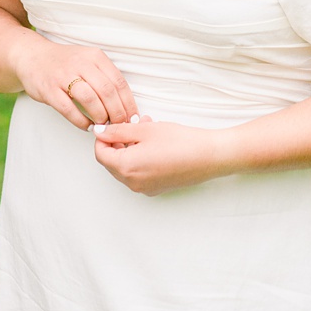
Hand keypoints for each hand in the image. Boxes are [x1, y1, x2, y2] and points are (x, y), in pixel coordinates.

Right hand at [11, 35, 136, 130]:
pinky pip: (69, 109)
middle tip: (119, 125)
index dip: (128, 103)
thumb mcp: (87, 60)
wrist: (31, 56)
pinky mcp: (49, 89)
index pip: (119, 82)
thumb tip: (126, 107)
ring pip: (90, 99)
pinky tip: (87, 126)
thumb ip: (105, 78)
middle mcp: (80, 63)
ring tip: (103, 125)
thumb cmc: (64, 63)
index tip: (132, 118)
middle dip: (117, 113)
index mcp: (94, 56)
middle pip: (107, 91)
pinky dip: (81, 121)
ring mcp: (63, 76)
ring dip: (100, 116)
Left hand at [91, 117, 231, 194]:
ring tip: (146, 127)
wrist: (210, 156)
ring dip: (130, 147)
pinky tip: (154, 142)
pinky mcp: (158, 188)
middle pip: (112, 162)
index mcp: (127, 169)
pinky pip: (139, 173)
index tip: (111, 126)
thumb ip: (117, 131)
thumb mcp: (144, 130)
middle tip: (131, 123)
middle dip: (118, 141)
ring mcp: (146, 188)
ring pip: (126, 166)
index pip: (101, 154)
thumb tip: (99, 132)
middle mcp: (134, 183)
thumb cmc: (180, 142)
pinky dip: (140, 157)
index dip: (103, 138)